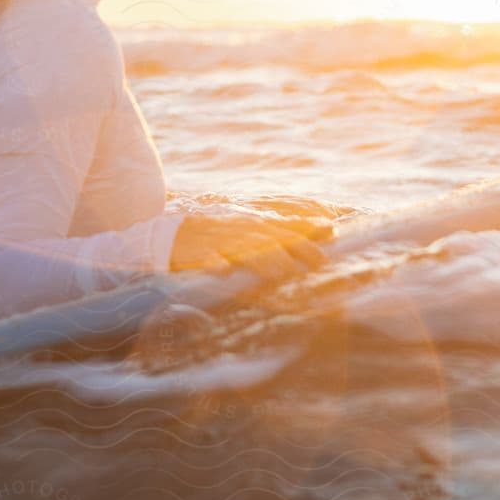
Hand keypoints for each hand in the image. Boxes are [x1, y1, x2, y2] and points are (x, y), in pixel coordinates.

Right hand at [168, 211, 333, 283]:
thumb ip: (283, 231)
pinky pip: (204, 259)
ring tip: (278, 274)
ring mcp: (215, 242)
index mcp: (250, 226)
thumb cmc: (215, 236)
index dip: (305, 231)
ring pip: (240, 250)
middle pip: (267, 240)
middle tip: (316, 262)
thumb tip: (327, 227)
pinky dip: (213, 263)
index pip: (281, 228)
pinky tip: (223, 270)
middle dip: (292, 250)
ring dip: (259, 260)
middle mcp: (237, 231)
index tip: (330, 232)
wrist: (169, 235)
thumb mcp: (248, 230)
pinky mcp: (194, 253)